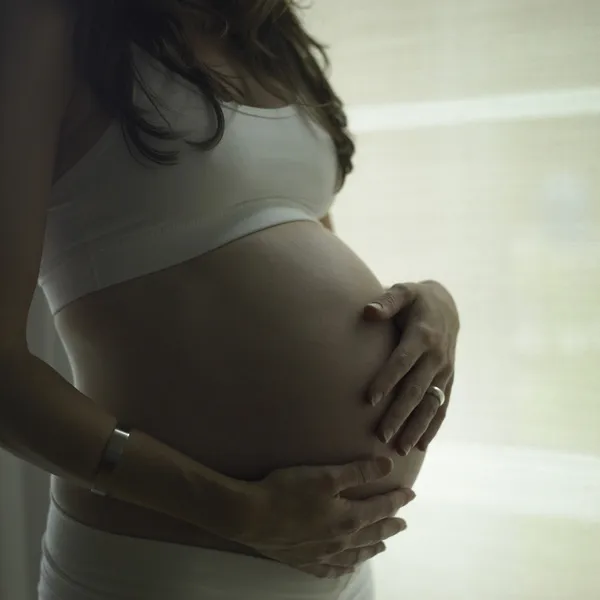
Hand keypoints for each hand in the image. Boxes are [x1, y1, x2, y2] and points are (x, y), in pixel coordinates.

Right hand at [236, 457, 414, 578]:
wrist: (251, 516)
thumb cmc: (288, 490)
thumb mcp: (325, 475)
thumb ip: (359, 472)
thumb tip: (389, 465)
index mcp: (348, 519)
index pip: (380, 508)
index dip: (396, 500)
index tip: (410, 495)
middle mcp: (340, 541)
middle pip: (372, 534)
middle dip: (389, 526)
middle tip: (402, 523)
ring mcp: (322, 555)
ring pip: (355, 555)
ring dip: (372, 548)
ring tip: (382, 546)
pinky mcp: (304, 562)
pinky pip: (330, 570)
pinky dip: (343, 569)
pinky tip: (347, 568)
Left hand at [364, 281, 458, 454]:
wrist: (447, 307)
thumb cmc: (416, 299)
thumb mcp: (403, 291)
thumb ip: (387, 301)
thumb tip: (368, 311)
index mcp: (423, 336)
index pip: (402, 362)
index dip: (387, 380)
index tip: (369, 399)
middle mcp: (437, 357)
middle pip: (416, 390)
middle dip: (399, 414)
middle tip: (381, 435)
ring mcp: (445, 371)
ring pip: (430, 405)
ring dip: (416, 428)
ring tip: (400, 449)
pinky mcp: (448, 380)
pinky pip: (442, 407)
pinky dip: (432, 427)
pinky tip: (421, 446)